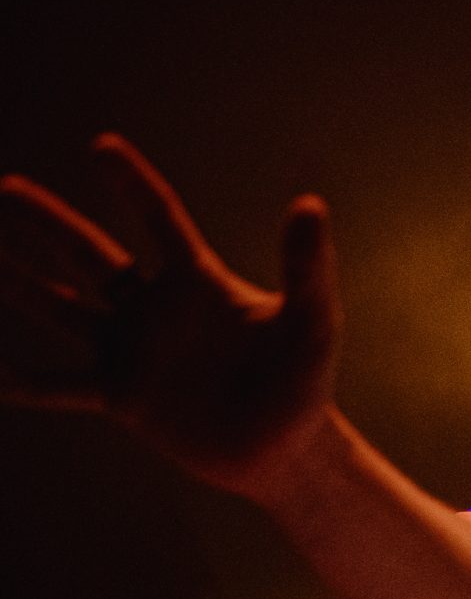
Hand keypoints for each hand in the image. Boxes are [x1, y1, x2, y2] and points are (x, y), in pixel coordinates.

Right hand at [0, 135, 340, 499]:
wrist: (286, 452)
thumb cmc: (305, 383)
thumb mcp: (311, 323)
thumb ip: (308, 267)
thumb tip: (311, 204)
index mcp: (198, 282)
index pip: (160, 219)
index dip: (133, 184)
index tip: (102, 146)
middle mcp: (157, 309)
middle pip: (92, 254)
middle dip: (48, 221)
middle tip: (5, 188)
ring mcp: (134, 352)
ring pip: (62, 308)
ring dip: (17, 283)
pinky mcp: (123, 397)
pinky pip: (60, 385)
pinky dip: (21, 381)